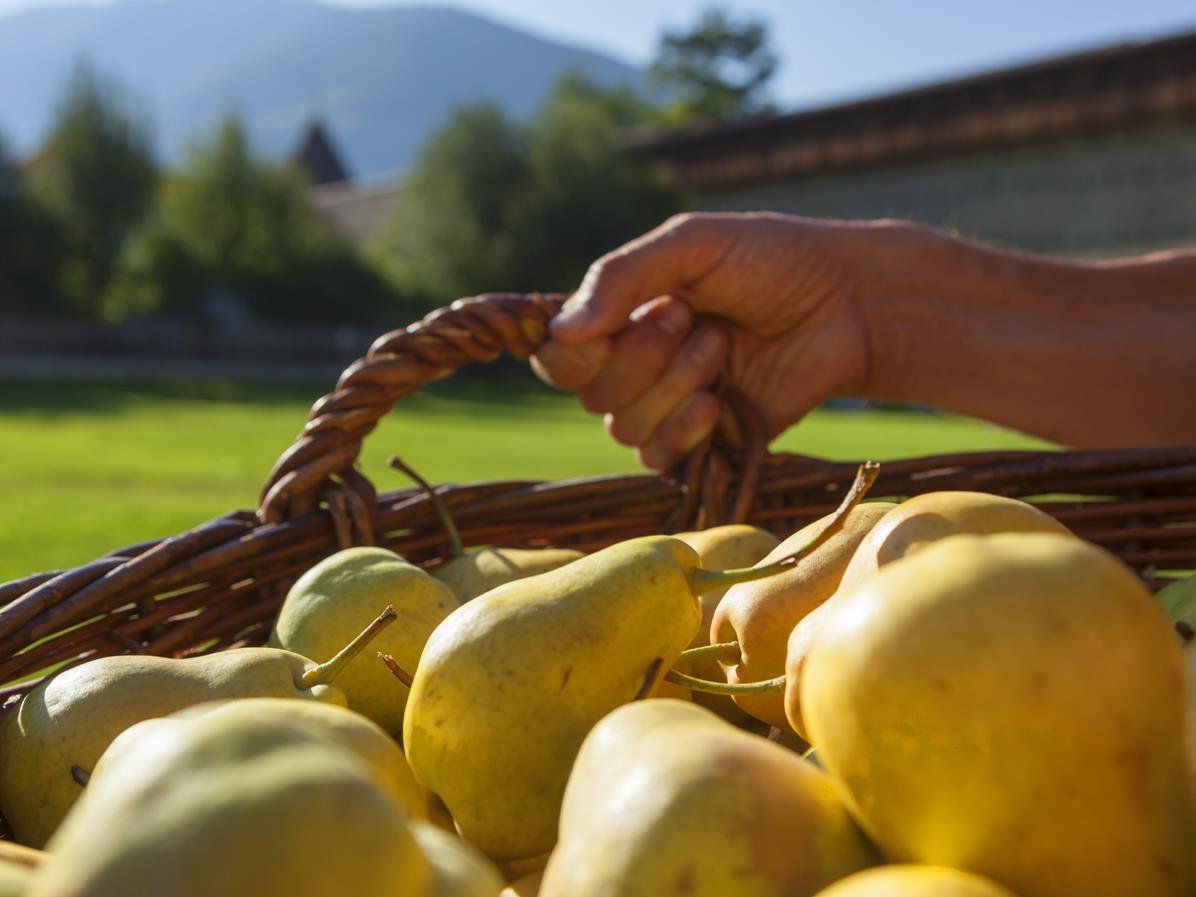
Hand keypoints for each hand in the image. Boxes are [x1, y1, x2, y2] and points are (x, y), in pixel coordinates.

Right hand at [532, 212, 877, 468]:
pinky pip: (657, 458)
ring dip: (674, 385)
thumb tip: (560, 331)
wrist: (848, 304)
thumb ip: (621, 277)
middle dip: (643, 356)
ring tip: (723, 346)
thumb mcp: (692, 244)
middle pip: (590, 393)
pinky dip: (682, 430)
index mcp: (619, 314)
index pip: (556, 356)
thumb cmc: (770, 260)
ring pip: (623, 427)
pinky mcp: (702, 441)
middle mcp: (632, 364)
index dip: (576, 353)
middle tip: (694, 318)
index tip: (624, 321)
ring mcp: (665, 405)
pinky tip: (719, 402)